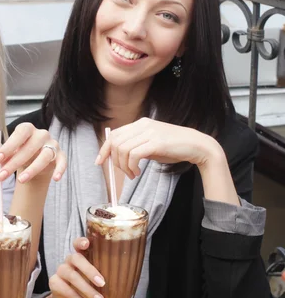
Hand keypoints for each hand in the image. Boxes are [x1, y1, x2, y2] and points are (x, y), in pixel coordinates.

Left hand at [0, 123, 66, 183]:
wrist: (36, 159)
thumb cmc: (21, 153)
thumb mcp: (11, 153)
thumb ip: (5, 156)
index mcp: (27, 129)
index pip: (19, 134)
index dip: (8, 147)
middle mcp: (41, 134)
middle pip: (29, 148)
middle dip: (14, 163)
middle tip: (1, 176)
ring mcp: (53, 144)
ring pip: (44, 156)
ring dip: (32, 169)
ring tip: (20, 181)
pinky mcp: (61, 155)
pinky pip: (62, 162)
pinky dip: (60, 170)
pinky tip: (56, 179)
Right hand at [48, 237, 105, 297]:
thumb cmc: (87, 285)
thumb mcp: (95, 278)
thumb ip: (104, 273)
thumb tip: (124, 279)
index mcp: (81, 255)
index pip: (78, 243)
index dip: (81, 241)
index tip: (87, 244)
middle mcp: (69, 260)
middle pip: (76, 258)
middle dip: (90, 270)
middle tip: (102, 283)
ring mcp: (60, 270)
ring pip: (72, 276)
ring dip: (88, 290)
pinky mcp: (54, 283)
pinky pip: (67, 292)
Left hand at [96, 117, 222, 178]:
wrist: (197, 146)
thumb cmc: (175, 148)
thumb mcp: (151, 144)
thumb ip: (136, 146)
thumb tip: (118, 157)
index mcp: (141, 123)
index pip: (114, 134)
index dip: (104, 149)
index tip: (99, 161)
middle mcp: (143, 125)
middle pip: (116, 142)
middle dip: (115, 161)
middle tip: (125, 172)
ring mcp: (150, 132)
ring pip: (123, 149)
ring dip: (124, 166)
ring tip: (132, 174)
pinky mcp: (157, 142)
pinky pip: (134, 154)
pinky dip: (132, 166)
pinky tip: (137, 172)